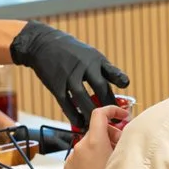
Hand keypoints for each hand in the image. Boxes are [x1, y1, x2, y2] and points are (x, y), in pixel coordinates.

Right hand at [11, 22, 131, 127]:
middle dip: (108, 103)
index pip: (111, 71)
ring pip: (82, 98)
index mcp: (94, 59)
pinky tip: (79, 123)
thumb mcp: (90, 54)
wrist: (42, 44)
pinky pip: (66, 103)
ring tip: (97, 124)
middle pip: (99, 86)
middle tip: (115, 119)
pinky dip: (73, 115)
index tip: (126, 89)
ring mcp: (69, 75)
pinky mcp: (56, 85)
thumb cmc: (71, 52)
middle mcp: (83, 66)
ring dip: (91, 112)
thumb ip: (103, 69)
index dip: (119, 80)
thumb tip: (122, 85)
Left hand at [64, 104, 126, 168]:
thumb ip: (122, 144)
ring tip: (111, 164)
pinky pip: (81, 158)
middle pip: (97, 131)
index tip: (122, 115)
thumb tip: (124, 135)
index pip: (100, 114)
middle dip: (111, 135)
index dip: (113, 110)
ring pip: (89, 146)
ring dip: (101, 149)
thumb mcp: (121, 161)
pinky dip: (91, 160)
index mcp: (94, 142)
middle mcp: (80, 147)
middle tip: (122, 147)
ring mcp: (72, 158)